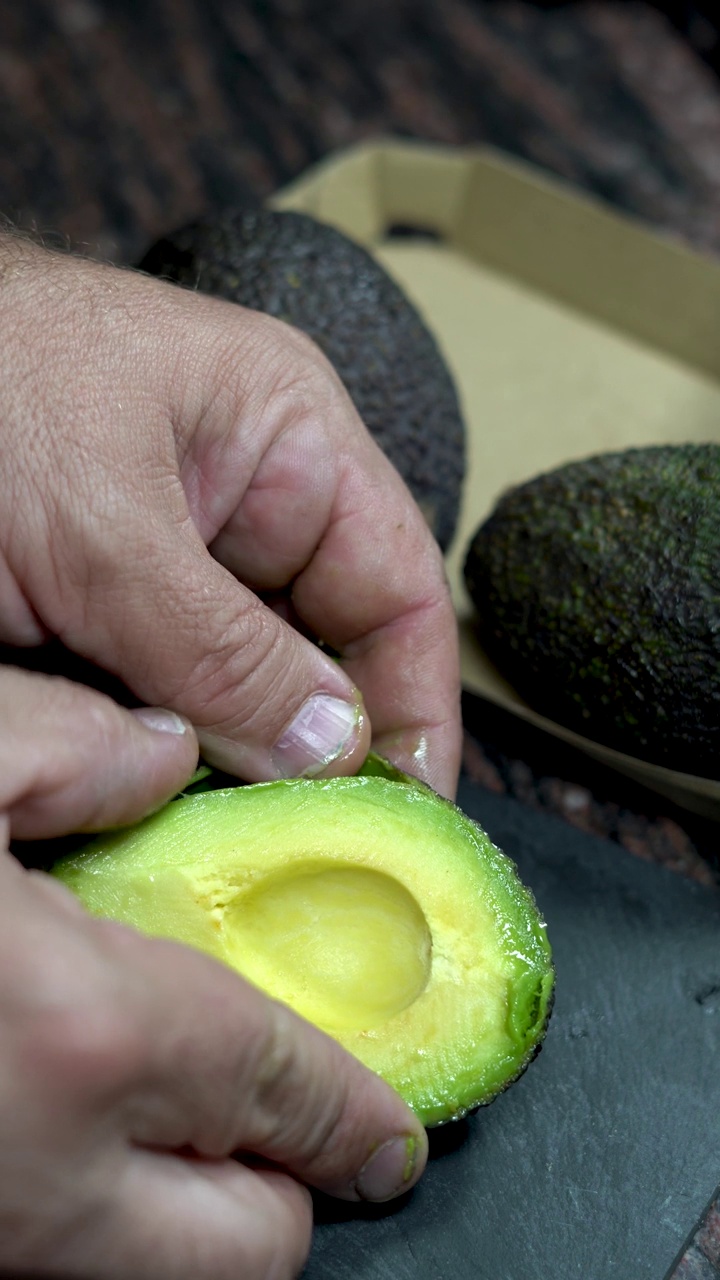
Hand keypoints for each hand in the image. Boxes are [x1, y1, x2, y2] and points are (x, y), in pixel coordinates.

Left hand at [0, 233, 460, 799]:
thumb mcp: (103, 531)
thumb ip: (222, 650)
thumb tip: (334, 751)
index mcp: (285, 437)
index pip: (396, 585)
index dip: (421, 702)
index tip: (414, 811)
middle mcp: (239, 500)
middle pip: (322, 649)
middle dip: (319, 751)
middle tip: (319, 859)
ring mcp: (163, 556)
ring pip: (236, 686)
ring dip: (235, 765)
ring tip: (241, 850)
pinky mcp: (95, 603)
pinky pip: (159, 695)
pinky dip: (162, 756)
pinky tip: (164, 813)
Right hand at [0, 665, 427, 1278]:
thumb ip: (68, 748)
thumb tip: (154, 757)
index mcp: (84, 1030)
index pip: (284, 1084)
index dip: (358, 1103)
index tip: (390, 1123)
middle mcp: (48, 1170)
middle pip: (253, 1240)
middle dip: (298, 1181)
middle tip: (295, 1109)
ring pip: (161, 1272)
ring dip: (200, 1204)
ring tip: (188, 1107)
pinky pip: (70, 1255)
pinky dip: (111, 1203)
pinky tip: (79, 1110)